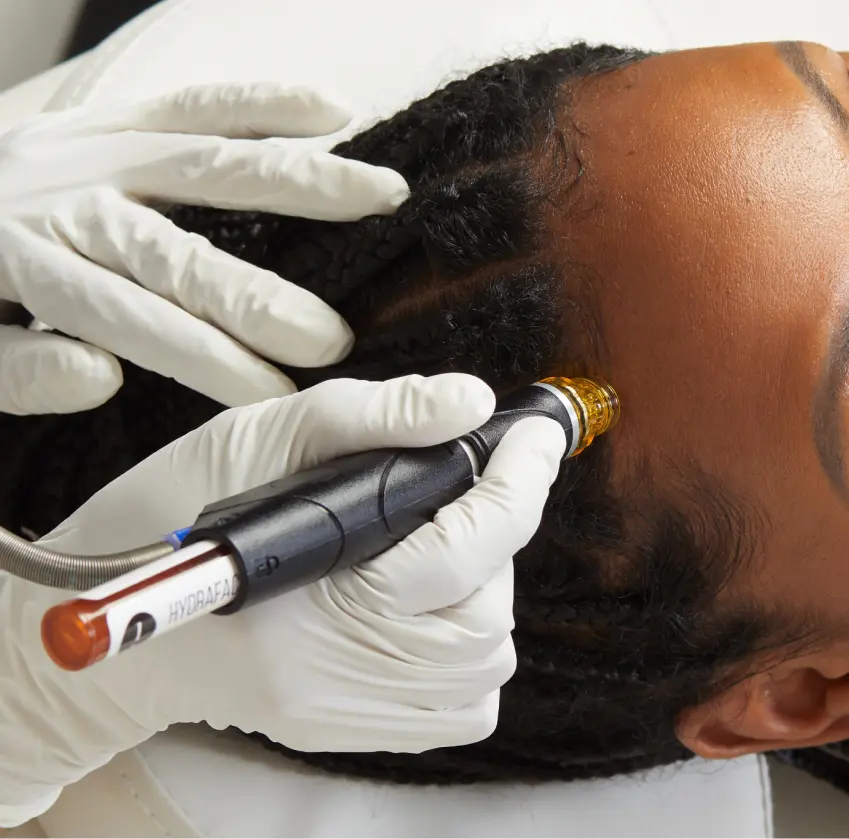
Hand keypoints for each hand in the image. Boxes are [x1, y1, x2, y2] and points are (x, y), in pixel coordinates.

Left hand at [0, 83, 407, 413]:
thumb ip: (19, 370)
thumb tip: (102, 376)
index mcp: (30, 264)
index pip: (135, 322)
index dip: (210, 363)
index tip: (276, 397)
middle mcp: (71, 201)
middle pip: (178, 254)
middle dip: (259, 299)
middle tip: (331, 339)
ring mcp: (97, 146)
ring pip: (208, 163)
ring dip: (300, 181)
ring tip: (379, 197)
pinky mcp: (114, 113)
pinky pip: (194, 101)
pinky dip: (264, 103)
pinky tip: (331, 112)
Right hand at [0, 374, 564, 823]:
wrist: (126, 597)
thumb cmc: (182, 505)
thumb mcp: (270, 433)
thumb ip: (377, 415)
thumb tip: (470, 405)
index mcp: (311, 595)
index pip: (462, 546)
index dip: (519, 480)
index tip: (538, 434)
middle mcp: (334, 675)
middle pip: (485, 615)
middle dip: (496, 541)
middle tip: (463, 494)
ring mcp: (344, 712)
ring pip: (484, 662)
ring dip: (484, 590)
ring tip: (437, 544)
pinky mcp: (348, 728)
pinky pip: (461, 705)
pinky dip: (468, 644)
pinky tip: (428, 600)